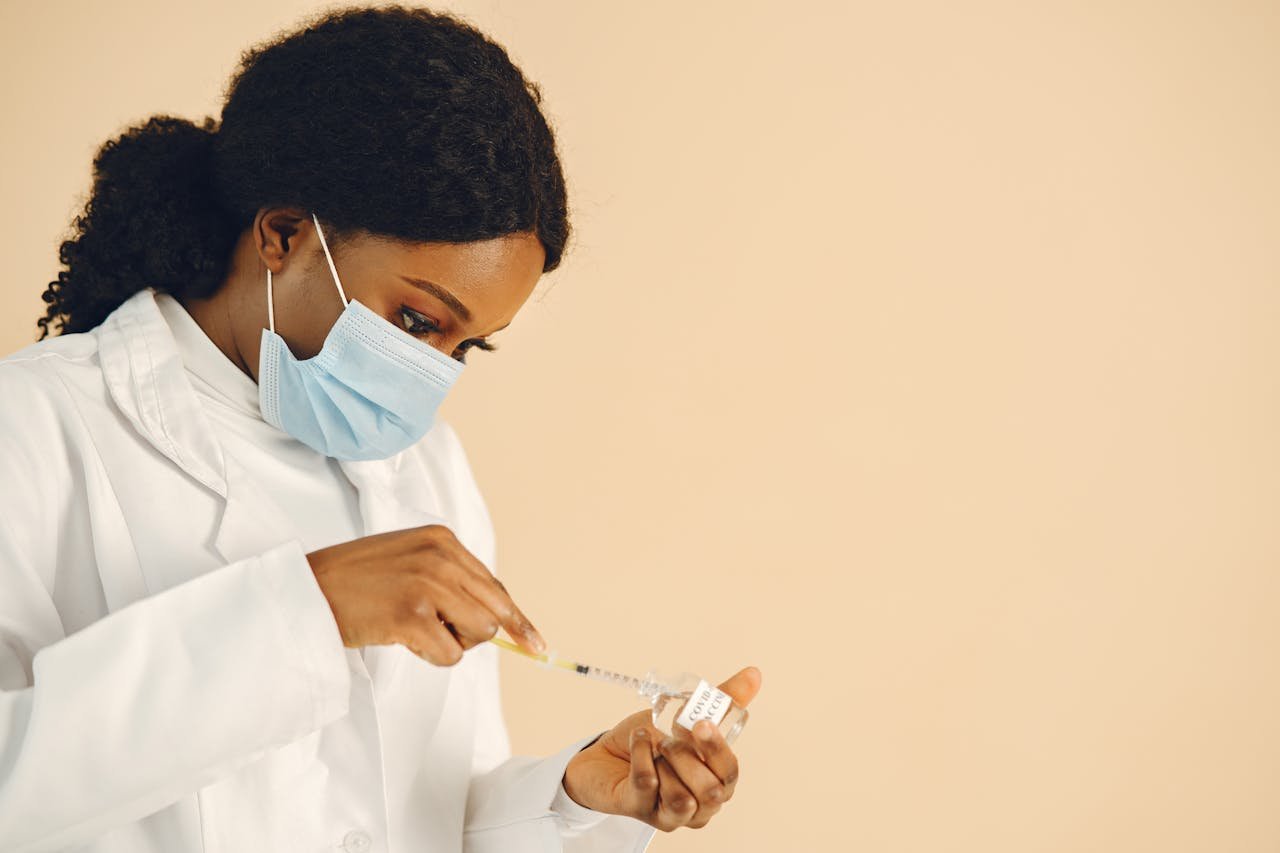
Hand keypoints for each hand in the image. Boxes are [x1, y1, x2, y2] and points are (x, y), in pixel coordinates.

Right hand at [306, 523, 544, 664]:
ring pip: (479, 633)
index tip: (535, 644)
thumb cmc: (357, 580)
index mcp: (443, 539)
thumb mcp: (409, 560)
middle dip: (476, 634)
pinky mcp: (411, 615)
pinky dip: (430, 656)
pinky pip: (450, 654)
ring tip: (413, 628)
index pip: (495, 586)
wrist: (308, 588)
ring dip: (451, 643)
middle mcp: (441, 556)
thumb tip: (497, 619)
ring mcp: (427, 584)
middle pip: (494, 612)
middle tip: (442, 636)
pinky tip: (401, 637)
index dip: (516, 620)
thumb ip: (450, 579)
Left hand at [561, 667, 761, 831]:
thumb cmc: (653, 742)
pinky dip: (641, 755)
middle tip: (670, 738)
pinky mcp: (640, 811)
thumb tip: (754, 673)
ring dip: (665, 762)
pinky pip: (647, 786)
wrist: (607, 753)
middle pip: (711, 793)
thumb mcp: (687, 718)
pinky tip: (638, 740)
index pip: (729, 774)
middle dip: (689, 758)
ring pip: (681, 800)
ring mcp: (670, 815)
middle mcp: (698, 807)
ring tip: (654, 744)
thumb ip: (721, 700)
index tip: (701, 723)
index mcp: (716, 783)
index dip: (717, 749)